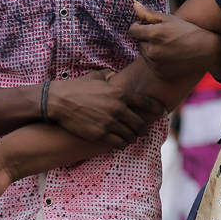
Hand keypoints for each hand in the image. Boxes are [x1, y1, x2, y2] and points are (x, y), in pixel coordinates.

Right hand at [47, 70, 161, 148]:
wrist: (58, 101)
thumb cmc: (77, 87)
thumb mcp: (97, 77)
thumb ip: (109, 76)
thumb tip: (114, 75)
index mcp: (121, 93)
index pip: (146, 103)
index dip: (156, 109)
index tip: (161, 112)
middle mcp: (119, 108)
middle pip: (140, 123)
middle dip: (143, 128)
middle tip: (143, 130)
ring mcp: (110, 122)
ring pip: (130, 135)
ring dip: (132, 137)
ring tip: (132, 138)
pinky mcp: (100, 134)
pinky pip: (118, 143)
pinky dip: (122, 144)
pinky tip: (121, 143)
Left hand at [129, 1, 218, 79]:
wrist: (207, 51)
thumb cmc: (189, 31)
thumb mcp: (170, 19)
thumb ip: (149, 13)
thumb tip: (134, 5)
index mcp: (153, 35)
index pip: (132, 31)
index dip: (138, 27)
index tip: (145, 26)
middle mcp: (152, 51)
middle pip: (138, 42)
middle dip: (146, 38)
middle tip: (163, 36)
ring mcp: (156, 64)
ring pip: (144, 54)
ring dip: (151, 49)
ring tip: (168, 46)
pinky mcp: (160, 73)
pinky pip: (151, 64)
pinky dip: (157, 60)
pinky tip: (171, 56)